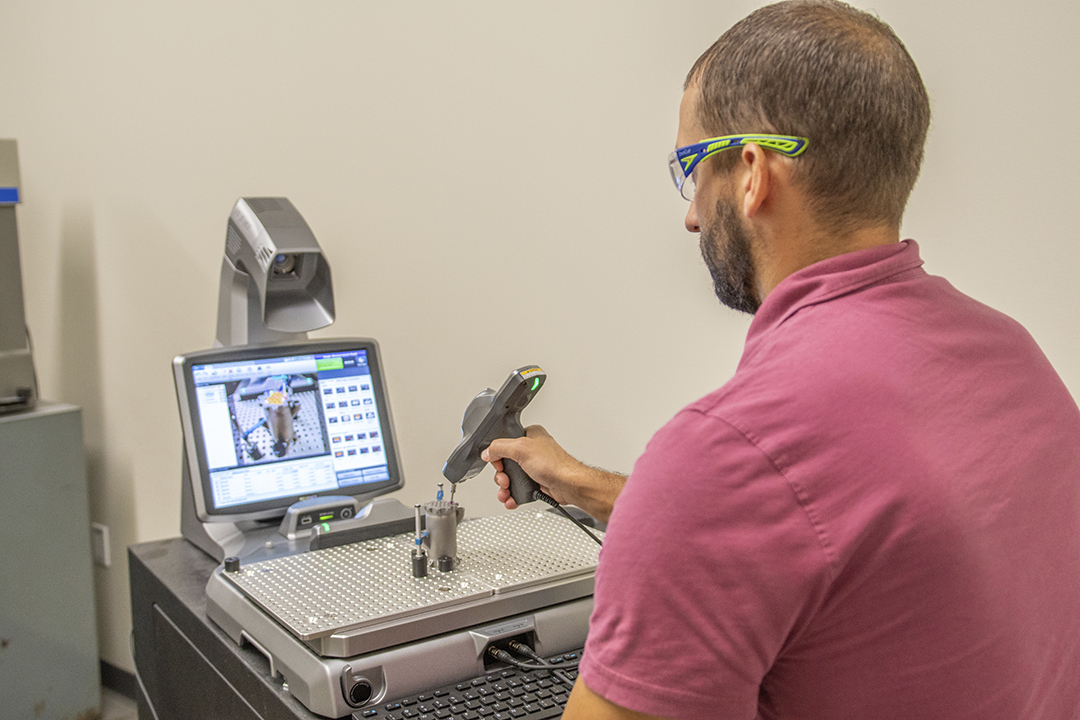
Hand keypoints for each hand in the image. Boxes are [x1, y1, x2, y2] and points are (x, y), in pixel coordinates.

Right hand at [482, 425, 625, 522]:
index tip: (497, 463)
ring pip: (511, 478)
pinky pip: (518, 489)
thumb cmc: (555, 464)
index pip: (505, 442)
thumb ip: (500, 447)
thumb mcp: (521, 449)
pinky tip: (511, 499)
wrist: (569, 485)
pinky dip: (513, 495)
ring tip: (506, 492)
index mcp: (530, 435)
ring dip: (505, 487)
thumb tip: (487, 452)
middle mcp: (532, 450)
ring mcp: (534, 467)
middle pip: (505, 463)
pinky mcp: (536, 482)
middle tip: (504, 479)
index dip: (498, 455)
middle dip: (501, 475)